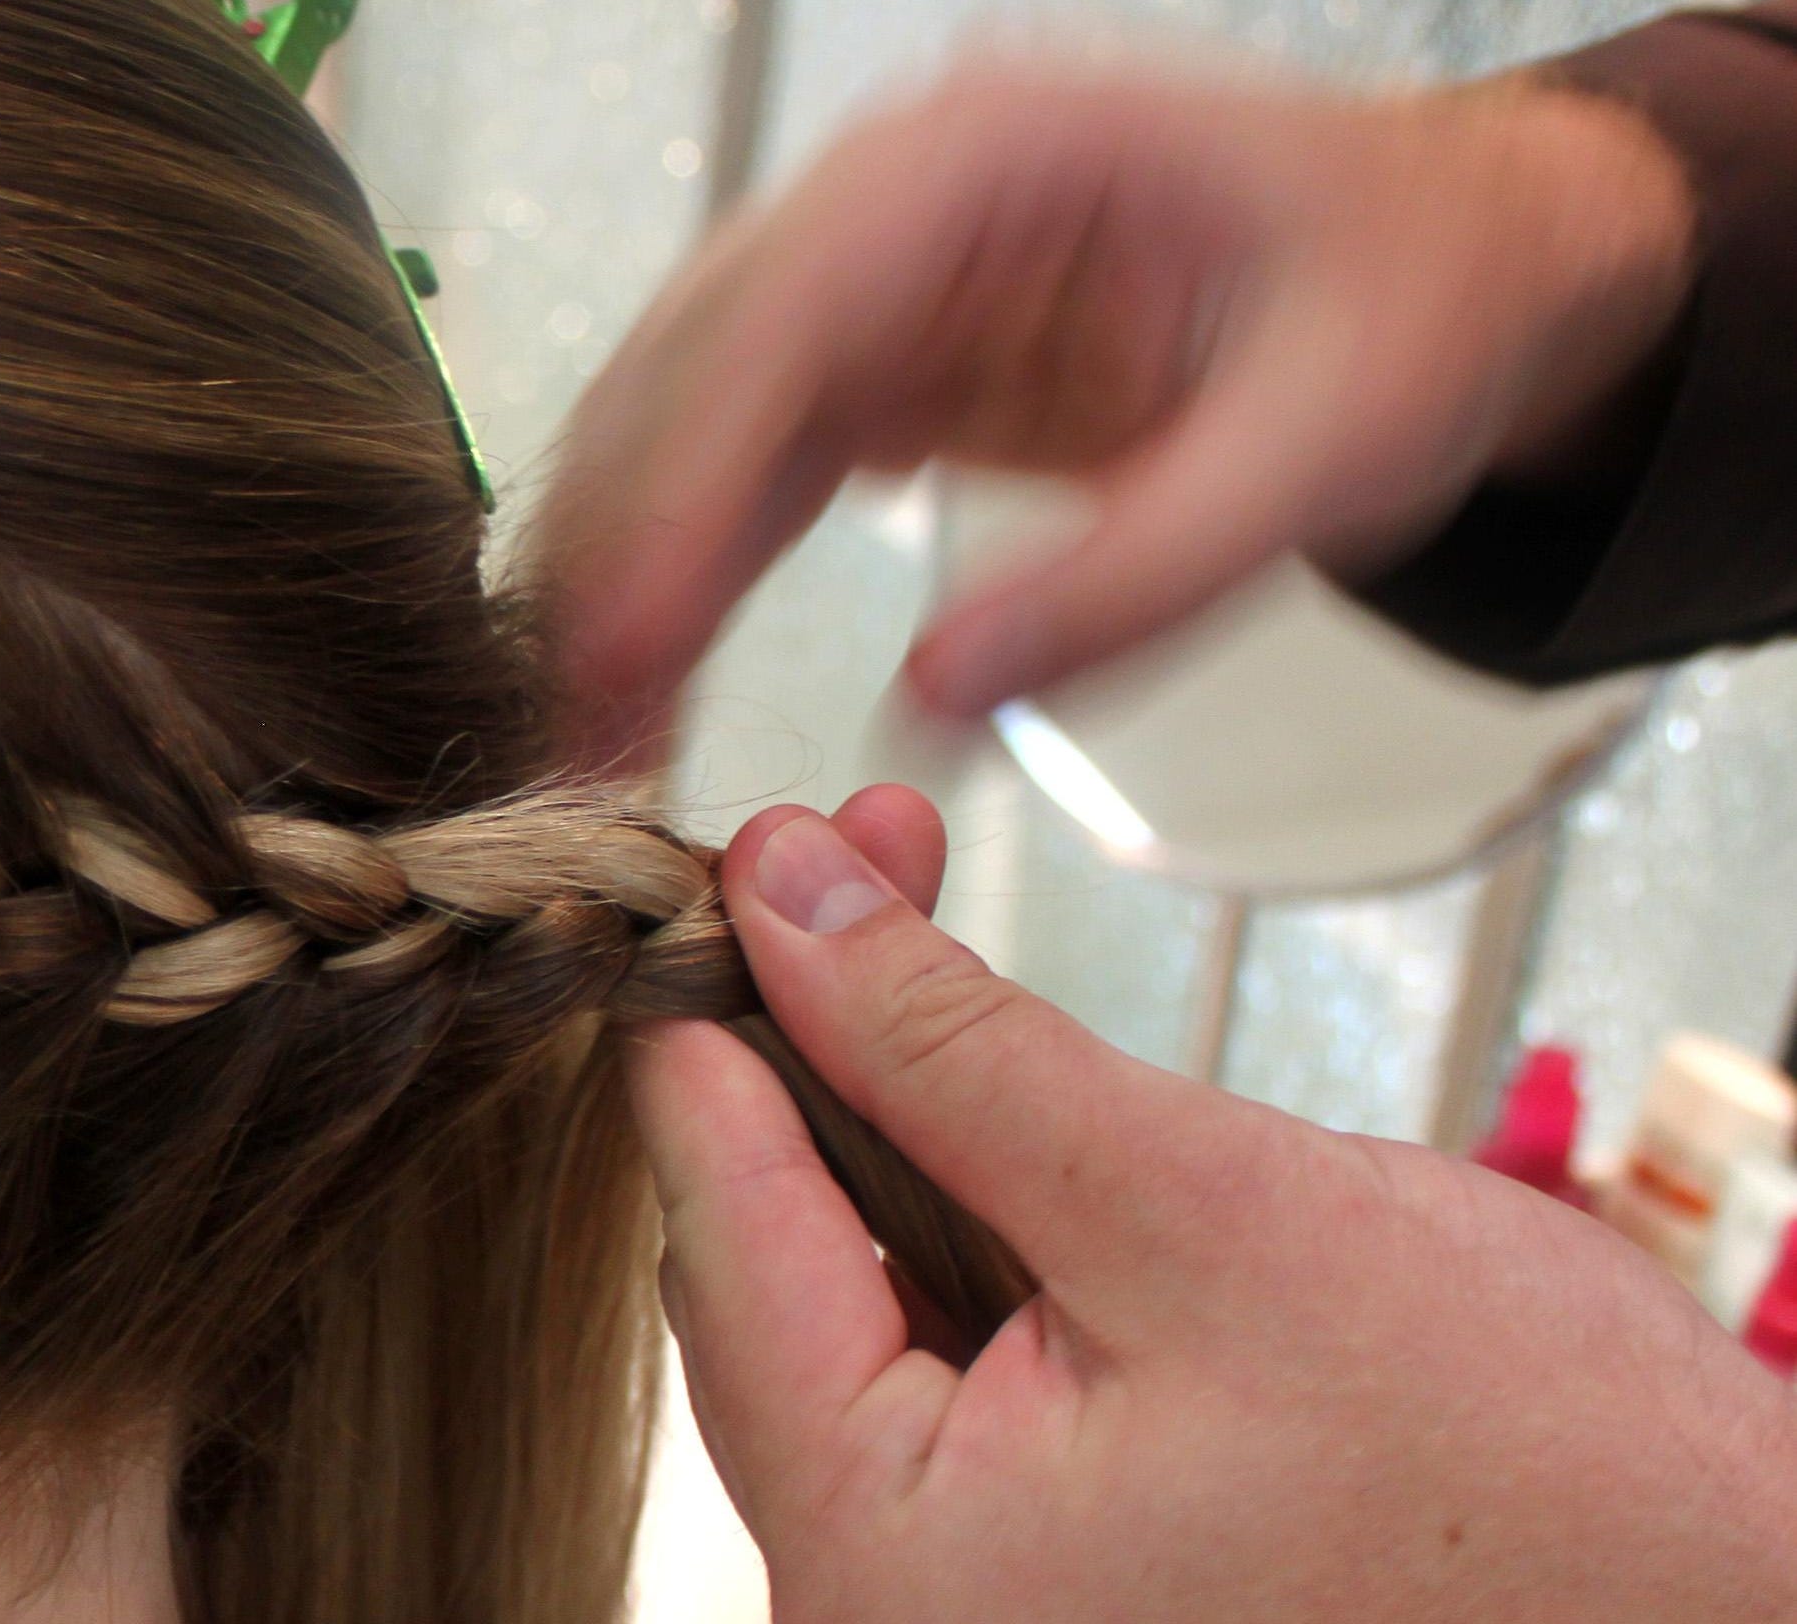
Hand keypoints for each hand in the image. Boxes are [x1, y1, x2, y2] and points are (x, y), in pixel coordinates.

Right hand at [544, 59, 1694, 762]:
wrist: (1458, 255)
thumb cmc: (1416, 303)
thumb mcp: (1329, 447)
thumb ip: (1139, 578)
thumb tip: (936, 702)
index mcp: (986, 151)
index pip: (775, 313)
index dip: (681, 481)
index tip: (622, 637)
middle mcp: (889, 193)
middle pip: (685, 365)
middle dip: (618, 550)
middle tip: (568, 729)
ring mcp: (866, 275)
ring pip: (679, 421)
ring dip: (626, 576)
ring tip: (586, 737)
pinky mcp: (871, 359)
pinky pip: (737, 468)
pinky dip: (687, 576)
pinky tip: (648, 682)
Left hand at [631, 789, 1796, 1621]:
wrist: (1731, 1604)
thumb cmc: (1534, 1479)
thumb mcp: (1197, 1208)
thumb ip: (953, 1051)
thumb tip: (788, 903)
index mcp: (892, 1562)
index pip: (720, 1236)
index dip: (715, 1022)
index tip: (732, 863)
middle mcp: (894, 1607)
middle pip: (768, 1269)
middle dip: (808, 1046)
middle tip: (843, 860)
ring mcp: (970, 1596)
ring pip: (850, 1299)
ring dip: (881, 1107)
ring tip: (907, 916)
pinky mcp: (1046, 1567)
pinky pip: (942, 1359)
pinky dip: (955, 1210)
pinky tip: (972, 1078)